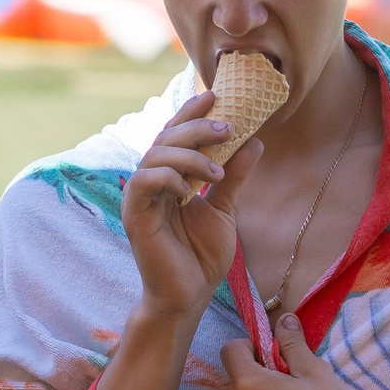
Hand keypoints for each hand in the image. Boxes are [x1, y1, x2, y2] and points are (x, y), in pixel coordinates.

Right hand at [120, 90, 263, 324]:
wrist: (189, 295)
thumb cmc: (202, 256)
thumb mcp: (225, 209)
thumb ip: (235, 177)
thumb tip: (255, 142)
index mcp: (171, 177)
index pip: (176, 134)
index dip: (192, 112)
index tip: (216, 95)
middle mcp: (153, 182)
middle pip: (166, 137)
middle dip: (196, 127)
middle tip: (226, 128)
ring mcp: (142, 197)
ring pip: (155, 154)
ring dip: (188, 154)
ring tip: (216, 171)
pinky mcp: (135, 215)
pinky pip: (144, 181)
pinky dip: (167, 177)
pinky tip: (189, 190)